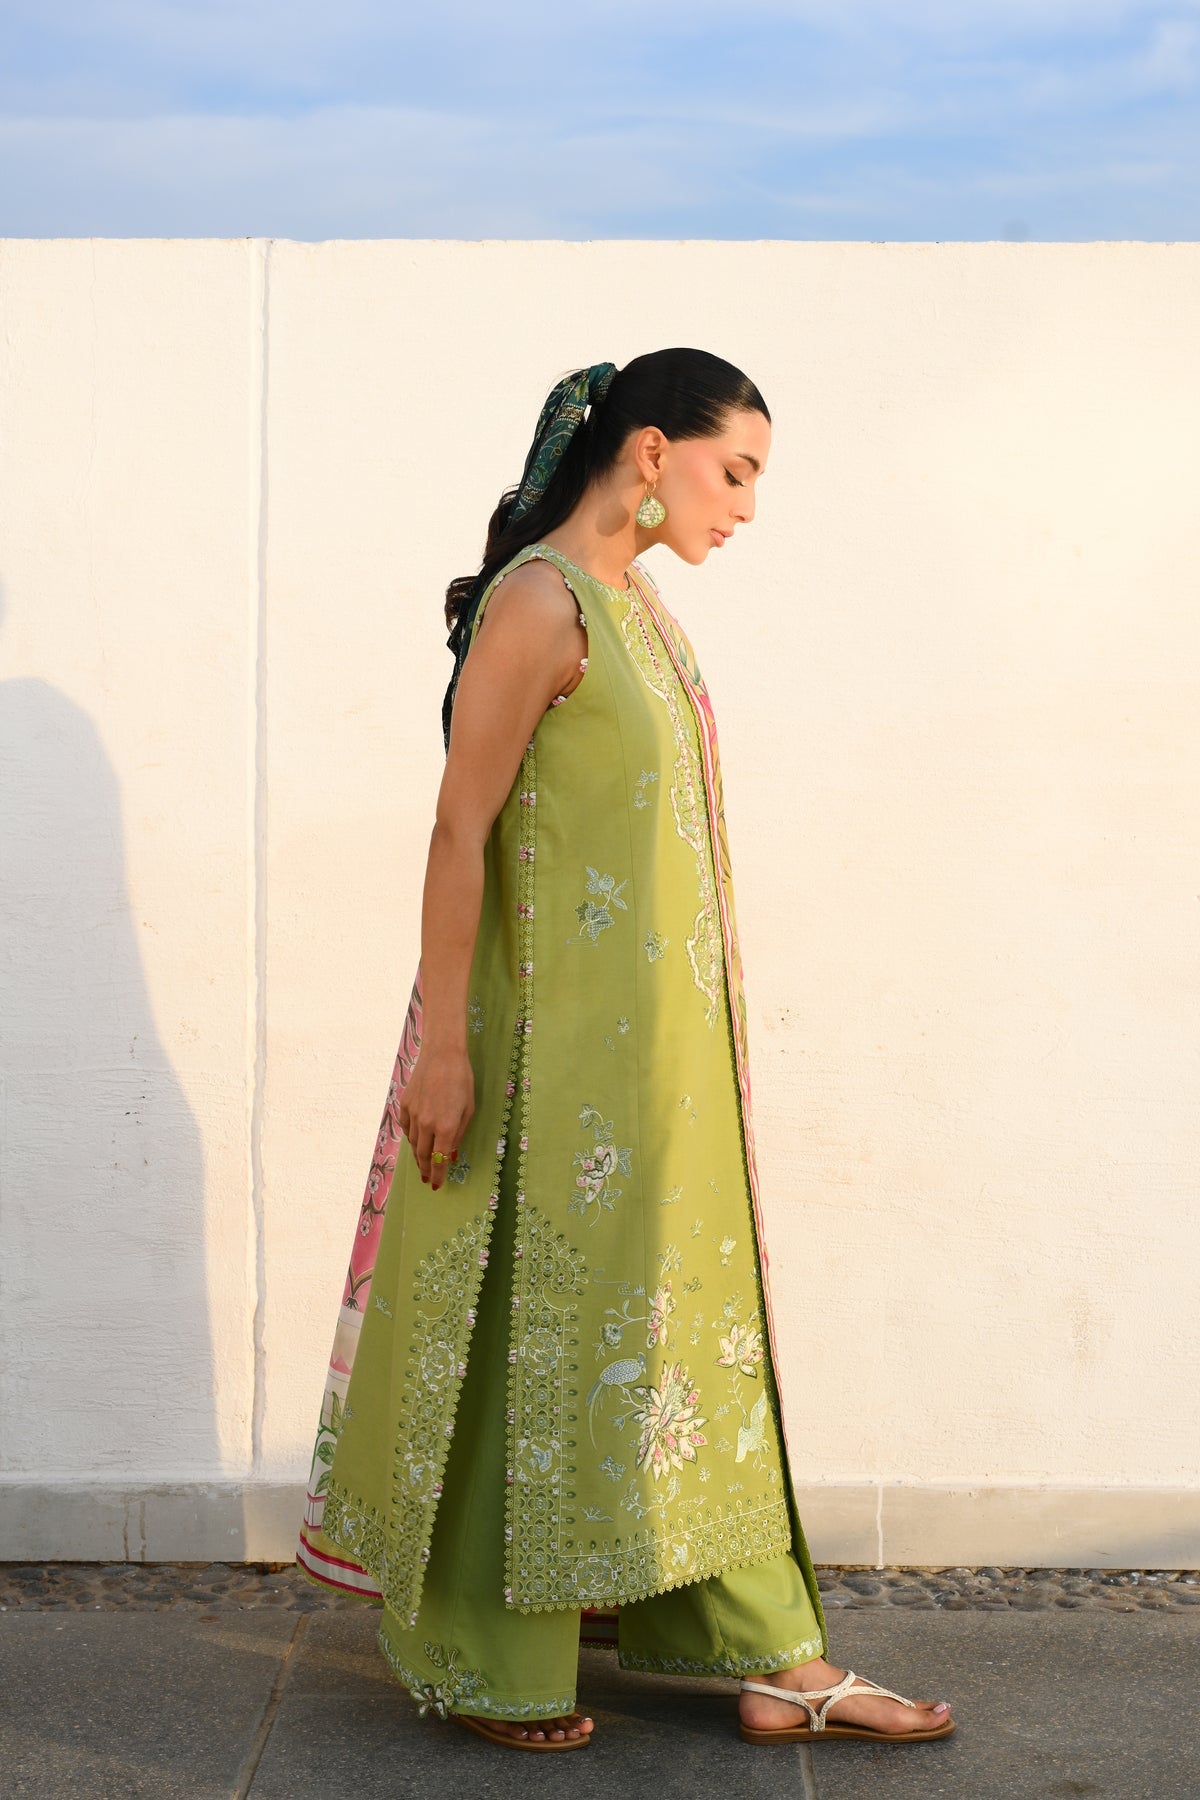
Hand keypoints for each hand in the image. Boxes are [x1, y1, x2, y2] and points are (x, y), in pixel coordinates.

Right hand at [398, 1043, 474, 1189]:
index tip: (437, 1186)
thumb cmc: (462, 1080)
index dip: (439, 1175)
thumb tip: (451, 1154)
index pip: (440, 1160)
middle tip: (427, 1180)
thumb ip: (459, 1134)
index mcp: (446, 1127)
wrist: (442, 1055)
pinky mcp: (405, 1105)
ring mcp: (413, 1114)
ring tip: (422, 1165)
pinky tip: (415, 1141)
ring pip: (413, 1143)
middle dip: (426, 1170)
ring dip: (418, 1156)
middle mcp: (427, 1124)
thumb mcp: (468, 1110)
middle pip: (423, 1155)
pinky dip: (411, 1137)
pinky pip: (406, 1128)